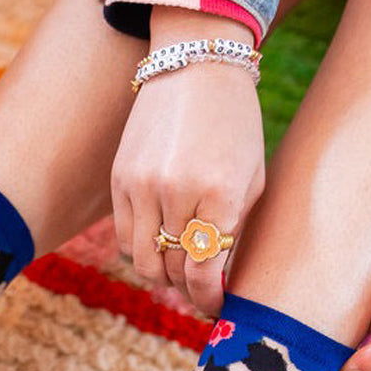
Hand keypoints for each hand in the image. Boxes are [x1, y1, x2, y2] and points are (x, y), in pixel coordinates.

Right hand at [111, 9, 264, 317]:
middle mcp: (175, 191)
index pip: (203, 272)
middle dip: (187, 288)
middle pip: (171, 272)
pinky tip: (159, 241)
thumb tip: (219, 285)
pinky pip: (124, 238)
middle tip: (199, 288)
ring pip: (142, 262)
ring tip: (178, 267)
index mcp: (218, 193)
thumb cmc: (236, 126)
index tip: (214, 307)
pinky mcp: (118, 179)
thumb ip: (235, 234)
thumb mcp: (251, 179)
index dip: (208, 299)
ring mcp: (141, 185)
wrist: (196, 63)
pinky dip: (141, 250)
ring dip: (162, 274)